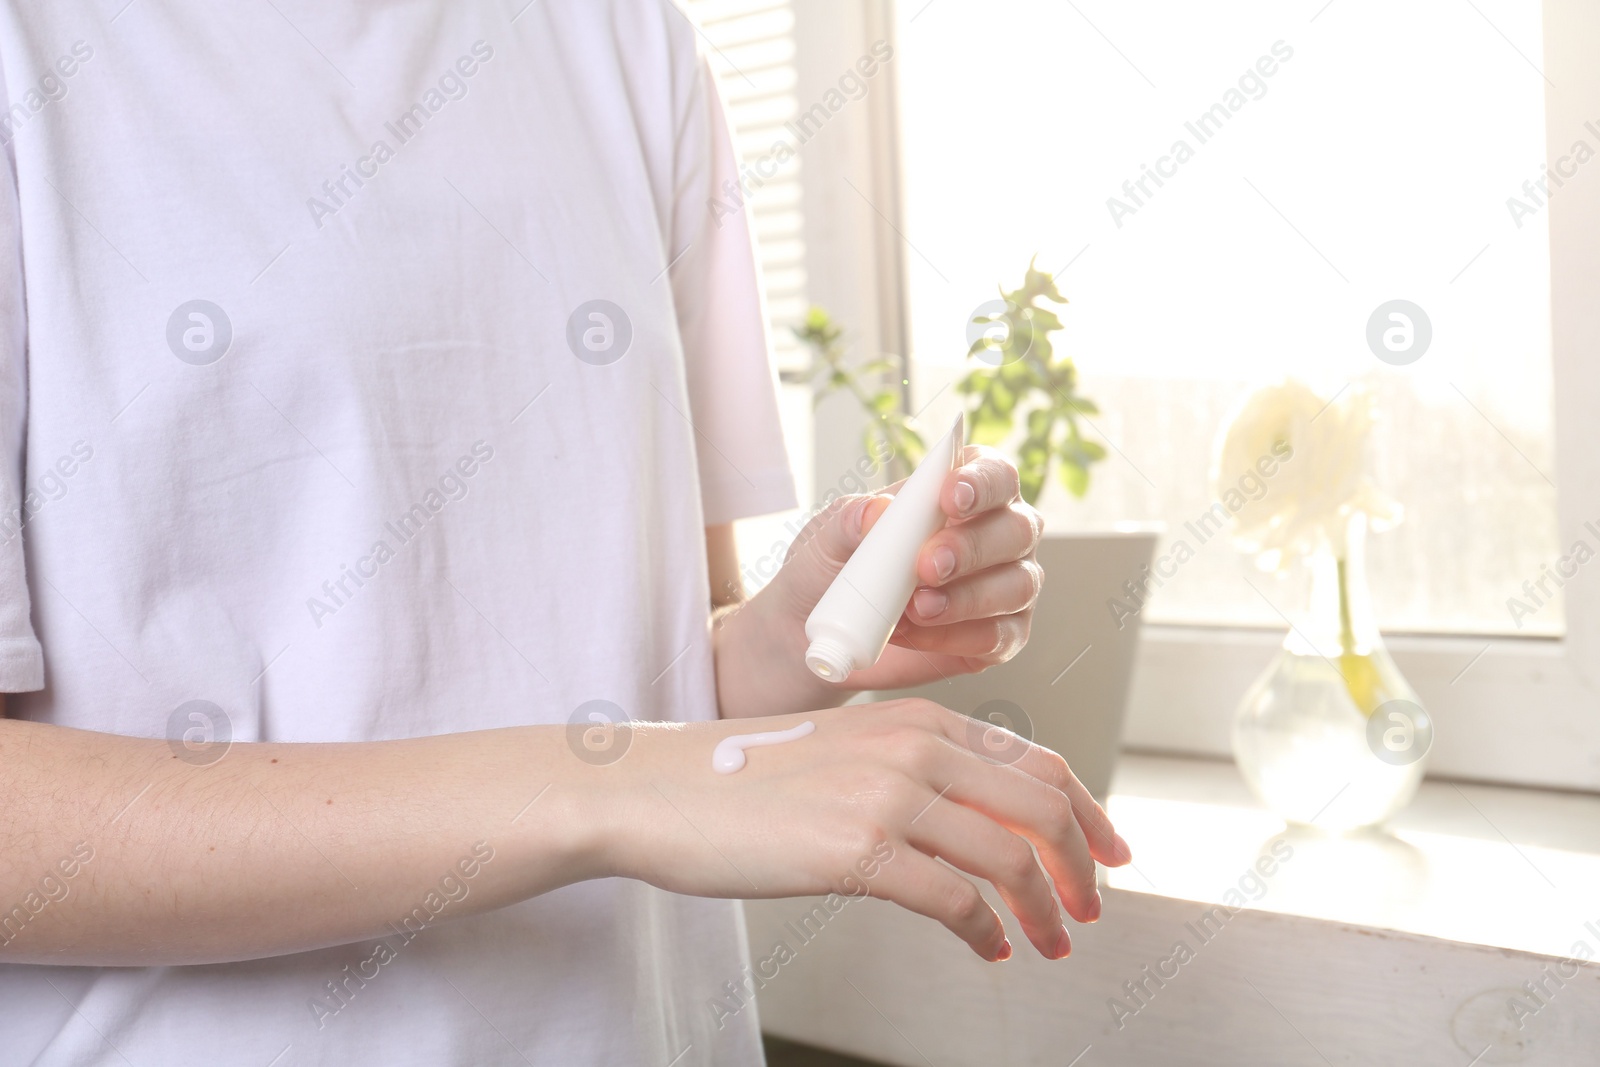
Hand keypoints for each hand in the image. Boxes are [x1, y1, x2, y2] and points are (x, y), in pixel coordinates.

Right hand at [595, 700, 1130, 960]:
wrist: (659, 789)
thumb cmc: (743, 778)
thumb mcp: (845, 750)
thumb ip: (913, 769)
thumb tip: (978, 821)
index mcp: (916, 719)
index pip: (1036, 762)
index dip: (1088, 813)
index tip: (1109, 852)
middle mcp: (913, 746)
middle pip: (1041, 805)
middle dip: (1082, 864)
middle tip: (1090, 907)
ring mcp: (887, 794)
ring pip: (1008, 857)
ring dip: (1044, 910)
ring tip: (1051, 943)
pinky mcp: (856, 849)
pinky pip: (954, 901)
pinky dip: (985, 933)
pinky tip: (987, 951)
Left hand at [715, 444, 1042, 715]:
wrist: (816, 634)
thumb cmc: (831, 569)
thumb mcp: (825, 539)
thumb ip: (850, 519)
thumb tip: (878, 511)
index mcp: (965, 493)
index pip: (997, 475)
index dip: (982, 482)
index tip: (950, 497)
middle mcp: (999, 535)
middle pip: (1016, 529)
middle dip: (973, 547)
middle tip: (926, 565)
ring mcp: (1006, 587)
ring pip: (1016, 586)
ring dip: (967, 598)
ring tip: (914, 608)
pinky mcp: (999, 638)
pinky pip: (998, 637)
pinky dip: (955, 636)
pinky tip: (913, 634)